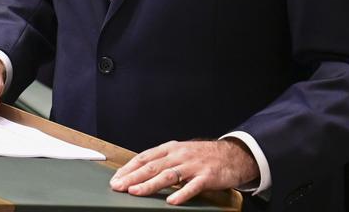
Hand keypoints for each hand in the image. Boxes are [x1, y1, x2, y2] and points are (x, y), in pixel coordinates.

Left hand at [110, 139, 257, 205]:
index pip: (145, 157)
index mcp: (171, 148)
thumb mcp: (181, 153)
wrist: (232, 155)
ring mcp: (193, 165)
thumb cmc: (203, 156)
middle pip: (153, 166)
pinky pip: (192, 186)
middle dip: (133, 177)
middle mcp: (180, 155)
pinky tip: (172, 201)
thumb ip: (163, 161)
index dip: (129, 168)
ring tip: (136, 192)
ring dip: (150, 184)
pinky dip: (181, 194)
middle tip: (119, 186)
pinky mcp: (207, 176)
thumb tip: (139, 172)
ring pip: (168, 175)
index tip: (116, 178)